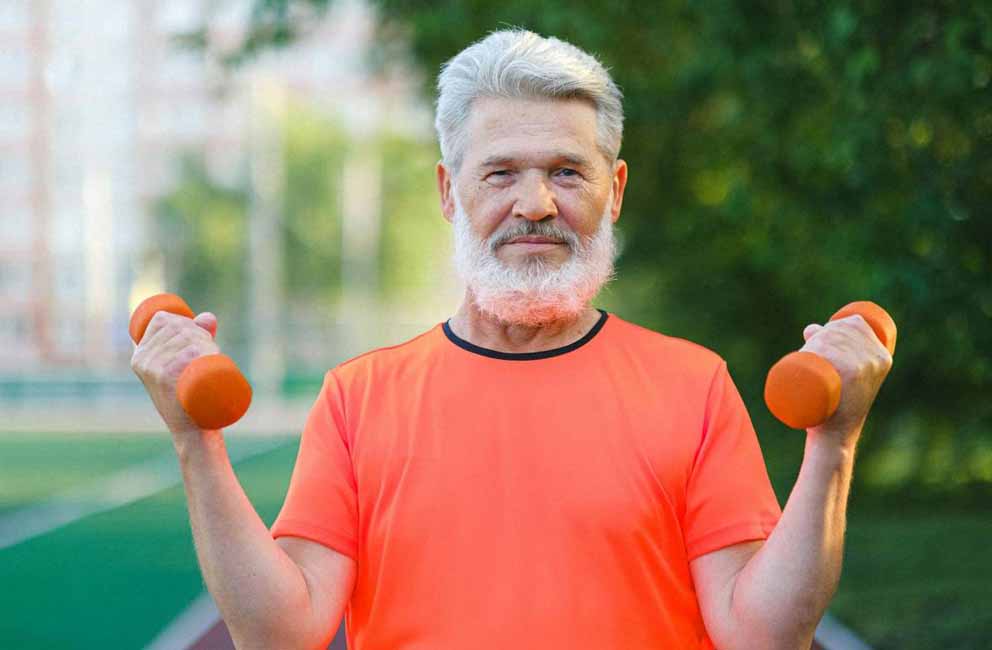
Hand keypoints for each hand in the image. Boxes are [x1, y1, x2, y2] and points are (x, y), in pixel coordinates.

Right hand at [130, 310, 220, 435]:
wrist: (192, 429)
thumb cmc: (190, 396)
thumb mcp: (186, 365)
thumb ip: (197, 337)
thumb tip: (208, 317)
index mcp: (140, 355)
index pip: (162, 319)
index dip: (185, 321)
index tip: (198, 337)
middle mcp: (142, 360)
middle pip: (178, 327)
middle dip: (201, 333)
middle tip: (211, 352)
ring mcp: (153, 368)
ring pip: (188, 338)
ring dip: (208, 343)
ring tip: (214, 358)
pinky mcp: (166, 377)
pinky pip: (190, 352)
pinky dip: (205, 351)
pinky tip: (211, 357)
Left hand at [800, 315, 893, 446]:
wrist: (835, 434)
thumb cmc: (836, 404)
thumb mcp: (844, 375)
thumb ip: (833, 348)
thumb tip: (811, 328)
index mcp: (883, 356)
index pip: (856, 323)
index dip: (835, 325)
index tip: (819, 339)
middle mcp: (877, 358)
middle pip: (840, 329)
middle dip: (819, 334)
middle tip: (808, 351)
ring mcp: (864, 365)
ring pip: (830, 338)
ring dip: (813, 343)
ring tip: (806, 357)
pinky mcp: (851, 373)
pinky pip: (829, 349)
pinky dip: (816, 347)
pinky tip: (810, 353)